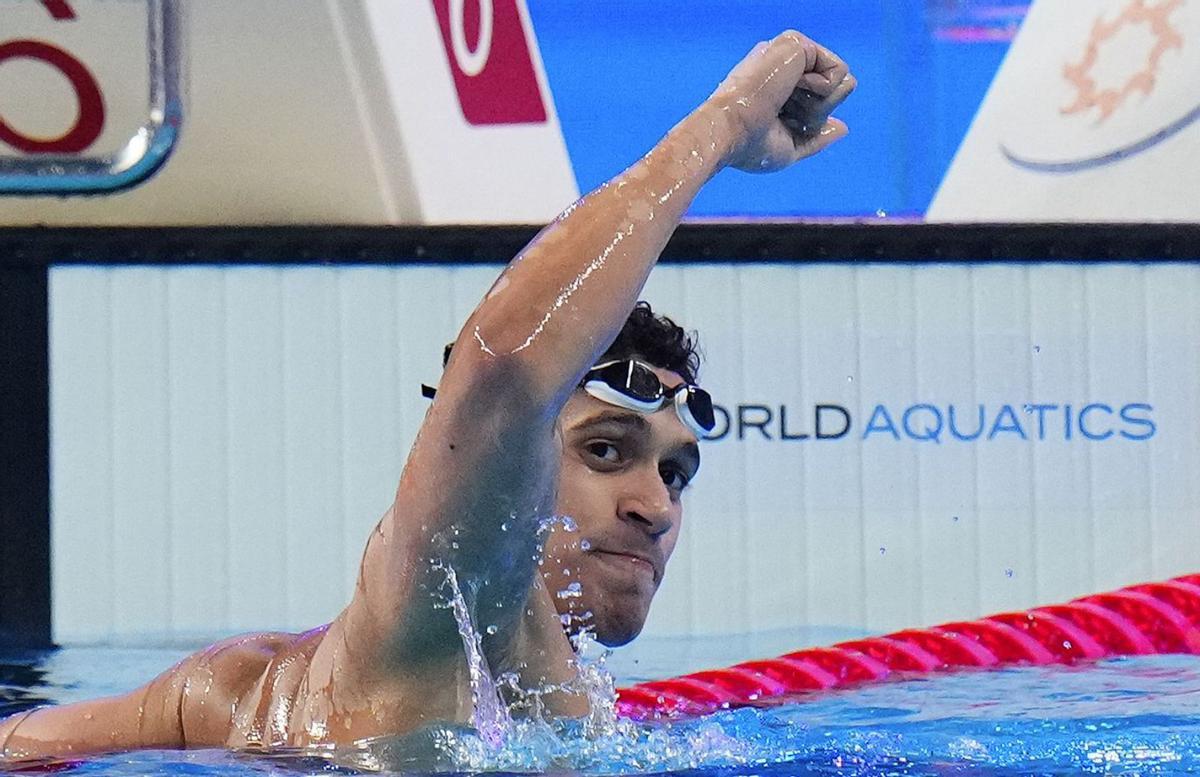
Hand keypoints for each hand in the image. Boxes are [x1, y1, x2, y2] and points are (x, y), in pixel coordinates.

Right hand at [711, 31, 855, 172]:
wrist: (728, 132)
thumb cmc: (748, 146)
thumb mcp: (789, 149)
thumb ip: (815, 138)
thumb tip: (842, 127)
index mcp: (778, 88)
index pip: (817, 104)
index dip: (808, 124)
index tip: (776, 127)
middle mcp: (783, 67)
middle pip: (831, 93)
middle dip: (816, 114)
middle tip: (782, 116)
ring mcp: (789, 54)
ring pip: (839, 81)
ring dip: (820, 104)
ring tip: (786, 101)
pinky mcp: (798, 44)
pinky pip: (839, 70)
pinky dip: (822, 90)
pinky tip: (791, 87)